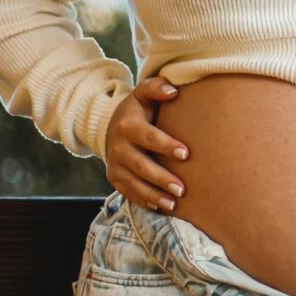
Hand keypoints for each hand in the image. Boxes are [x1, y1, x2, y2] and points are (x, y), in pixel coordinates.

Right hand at [104, 75, 189, 211]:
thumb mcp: (143, 94)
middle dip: (161, 178)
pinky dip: (144, 201)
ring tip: (174, 204)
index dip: (165, 145)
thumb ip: (156, 87)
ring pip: (133, 184)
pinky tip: (161, 208)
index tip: (185, 153)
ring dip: (153, 195)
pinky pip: (128, 193)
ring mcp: (115, 165)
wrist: (110, 125)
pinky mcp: (114, 178)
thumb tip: (173, 91)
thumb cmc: (138, 109)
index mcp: (127, 126)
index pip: (148, 137)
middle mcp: (118, 147)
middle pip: (140, 165)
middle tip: (182, 189)